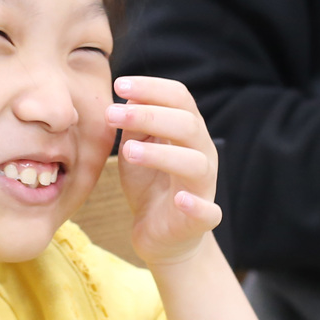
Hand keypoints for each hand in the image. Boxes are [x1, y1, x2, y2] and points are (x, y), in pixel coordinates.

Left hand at [107, 76, 223, 266]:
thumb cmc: (149, 185)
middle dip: (149, 115)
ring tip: (128, 152)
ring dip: (161, 154)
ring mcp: (204, 186)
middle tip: (111, 114)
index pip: (180, 98)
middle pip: (187, 124)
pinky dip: (196, 205)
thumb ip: (134, 125)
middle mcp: (202, 153)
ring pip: (195, 163)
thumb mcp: (135, 148)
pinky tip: (179, 199)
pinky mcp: (202, 219)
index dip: (152, 88)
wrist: (160, 235)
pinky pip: (208, 211)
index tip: (119, 84)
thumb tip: (128, 95)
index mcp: (189, 132)